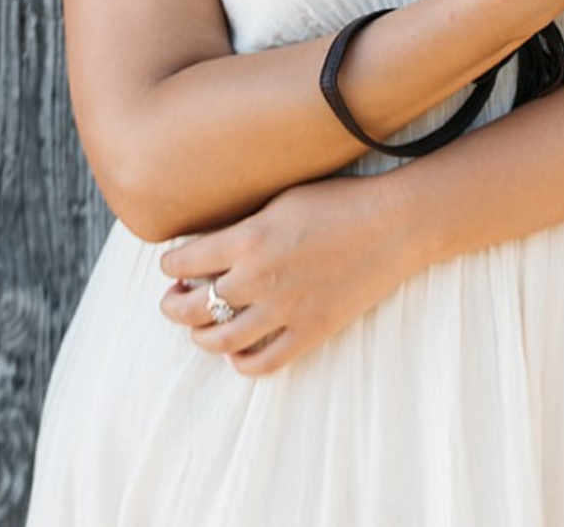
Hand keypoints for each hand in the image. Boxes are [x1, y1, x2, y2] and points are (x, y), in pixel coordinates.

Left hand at [159, 172, 414, 374]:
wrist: (393, 223)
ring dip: (200, 337)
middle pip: (192, 307)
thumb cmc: (339, 201)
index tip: (172, 265)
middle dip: (174, 306)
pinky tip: (238, 351)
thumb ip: (243, 225)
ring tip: (201, 328)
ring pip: (219, 341)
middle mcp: (259, 277)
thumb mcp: (282, 200)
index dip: (170, 265)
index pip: (183, 261)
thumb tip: (207, 245)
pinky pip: (262, 363)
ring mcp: (284, 310)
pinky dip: (241, 363)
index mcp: (248, 238)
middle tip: (174, 300)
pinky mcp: (310, 331)